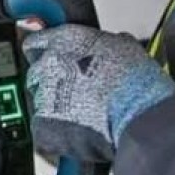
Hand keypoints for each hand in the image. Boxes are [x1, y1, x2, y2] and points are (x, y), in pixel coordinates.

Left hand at [22, 24, 174, 161]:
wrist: (140, 115)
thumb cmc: (137, 83)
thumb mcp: (124, 46)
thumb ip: (105, 43)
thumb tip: (109, 43)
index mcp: (64, 41)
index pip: (35, 43)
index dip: (43, 54)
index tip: (48, 61)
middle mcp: (48, 64)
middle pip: (36, 75)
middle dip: (51, 83)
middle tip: (74, 93)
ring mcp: (43, 94)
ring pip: (40, 102)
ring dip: (55, 108)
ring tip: (83, 115)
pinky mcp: (43, 123)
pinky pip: (43, 129)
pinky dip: (57, 133)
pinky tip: (77, 131)